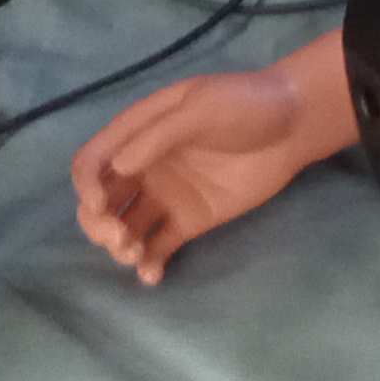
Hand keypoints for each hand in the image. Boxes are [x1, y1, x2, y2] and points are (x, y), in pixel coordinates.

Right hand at [72, 48, 354, 283]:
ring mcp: (166, 194)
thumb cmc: (245, 104)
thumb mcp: (202, 107)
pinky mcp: (189, 219)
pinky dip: (148, 264)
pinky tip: (152, 276)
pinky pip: (158, 246)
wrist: (294, 126)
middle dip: (97, 224)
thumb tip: (119, 166)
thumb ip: (160, 134)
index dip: (86, 186)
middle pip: (100, 200)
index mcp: (139, 131)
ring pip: (124, 227)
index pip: (92, 161)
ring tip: (137, 255)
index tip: (102, 206)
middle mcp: (144, 165)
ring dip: (118, 246)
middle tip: (120, 238)